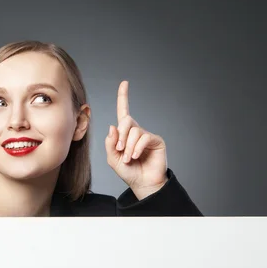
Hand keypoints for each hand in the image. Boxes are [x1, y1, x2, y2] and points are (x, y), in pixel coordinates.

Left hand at [105, 80, 167, 198]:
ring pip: (134, 131)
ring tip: (129, 158)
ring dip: (128, 146)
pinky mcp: (156, 140)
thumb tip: (112, 127)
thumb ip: (110, 143)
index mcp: (124, 133)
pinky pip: (144, 137)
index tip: (124, 83)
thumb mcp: (112, 158)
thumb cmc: (128, 172)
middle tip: (120, 150)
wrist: (143, 184)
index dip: (123, 97)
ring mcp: (147, 135)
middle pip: (126, 120)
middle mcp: (136, 131)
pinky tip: (136, 156)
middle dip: (121, 135)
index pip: (123, 111)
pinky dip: (137, 148)